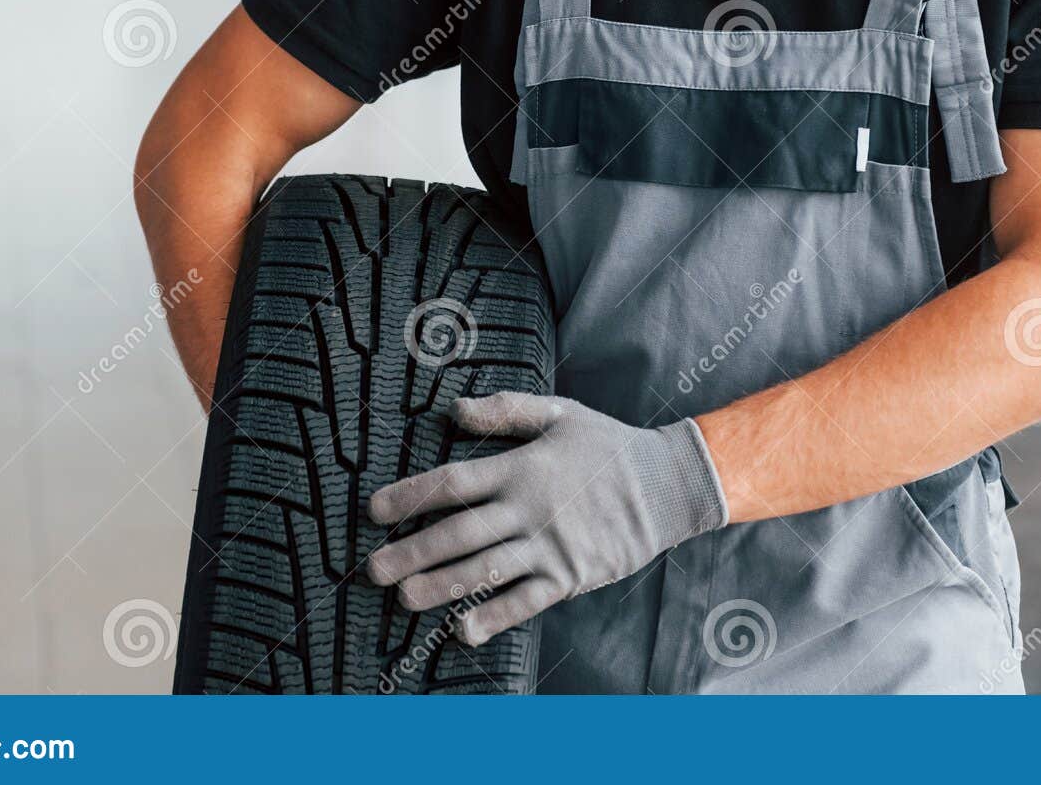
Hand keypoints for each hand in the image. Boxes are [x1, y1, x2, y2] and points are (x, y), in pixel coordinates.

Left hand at [366, 393, 728, 644]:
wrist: (666, 486)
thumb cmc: (608, 446)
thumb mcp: (560, 413)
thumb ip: (506, 410)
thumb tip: (454, 409)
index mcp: (522, 468)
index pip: (454, 482)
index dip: (411, 495)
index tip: (374, 508)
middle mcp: (530, 510)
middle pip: (460, 534)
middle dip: (412, 551)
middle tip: (373, 569)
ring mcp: (550, 547)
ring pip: (485, 571)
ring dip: (441, 587)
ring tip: (403, 599)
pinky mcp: (569, 576)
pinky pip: (525, 602)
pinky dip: (493, 618)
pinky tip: (461, 631)